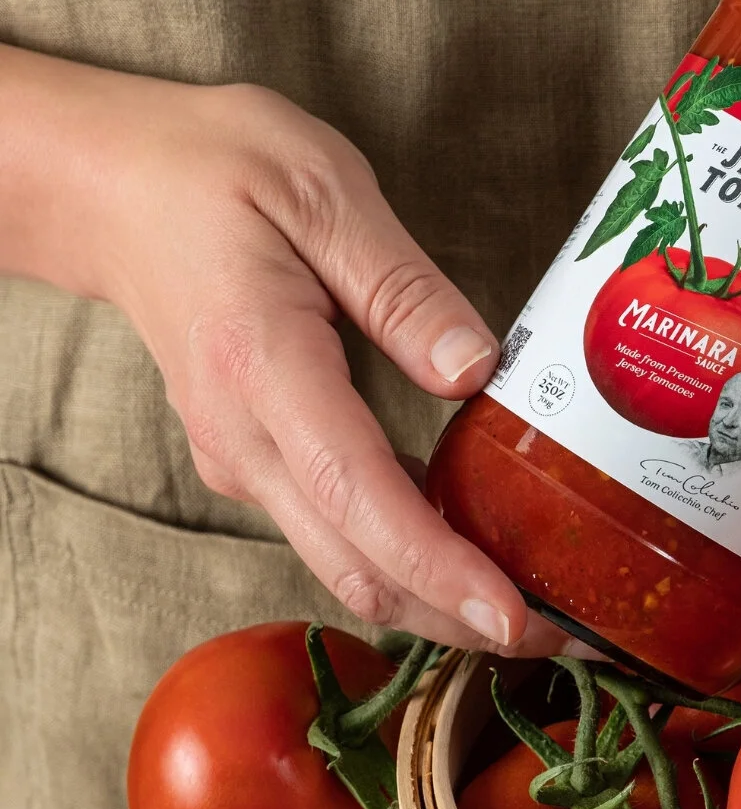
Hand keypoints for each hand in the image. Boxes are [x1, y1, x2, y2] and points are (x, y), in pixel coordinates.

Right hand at [0, 46, 584, 656]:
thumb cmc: (211, 174)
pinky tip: (464, 552)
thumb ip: (403, 291)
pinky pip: (336, 533)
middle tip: (555, 634)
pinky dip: (404, 560)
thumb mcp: (323, 193)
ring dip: (435, 601)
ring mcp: (246, 460)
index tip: (513, 616)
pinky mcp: (259, 461)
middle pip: (357, 565)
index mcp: (262, 369)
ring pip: (346, 565)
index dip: (439, 567)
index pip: (359, 496)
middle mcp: (246, 440)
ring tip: (527, 610)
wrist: (117, 193)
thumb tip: (475, 373)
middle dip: (457, 615)